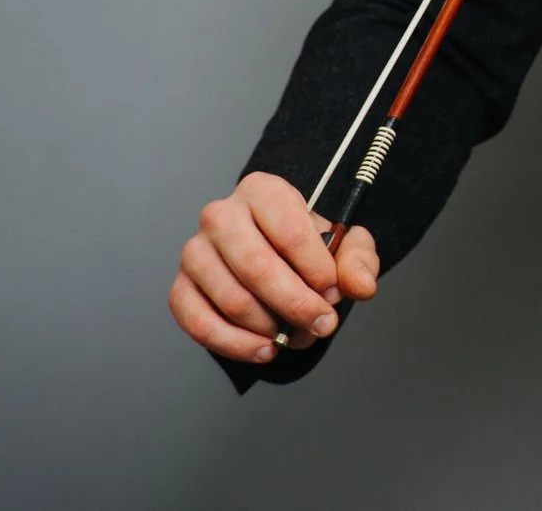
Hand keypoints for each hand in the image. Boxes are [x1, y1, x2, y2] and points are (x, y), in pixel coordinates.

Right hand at [169, 171, 379, 363]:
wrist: (273, 256)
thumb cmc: (305, 246)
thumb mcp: (344, 243)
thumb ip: (359, 259)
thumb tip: (361, 286)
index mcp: (262, 191)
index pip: (290, 231)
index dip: (317, 269)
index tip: (334, 293)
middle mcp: (220, 216)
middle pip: (257, 267)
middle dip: (296, 304)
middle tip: (322, 324)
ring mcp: (195, 253)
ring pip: (231, 299)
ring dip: (270, 327)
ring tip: (296, 335)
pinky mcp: (180, 288)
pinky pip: (200, 323)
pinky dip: (236, 345)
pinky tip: (265, 349)